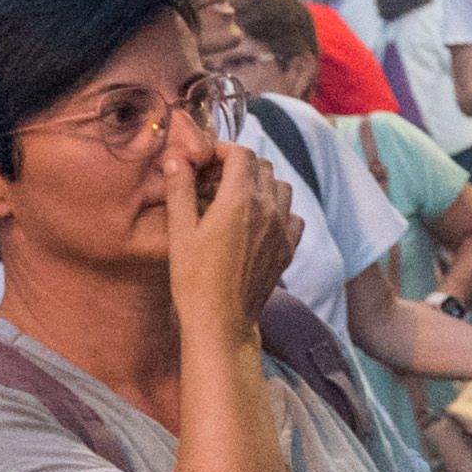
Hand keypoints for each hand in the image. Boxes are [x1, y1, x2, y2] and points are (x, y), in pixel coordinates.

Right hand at [166, 136, 298, 344]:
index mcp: (240, 200)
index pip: (241, 155)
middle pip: (263, 167)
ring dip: (261, 185)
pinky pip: (293, 215)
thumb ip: (180, 191)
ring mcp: (284, 229)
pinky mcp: (289, 247)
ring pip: (282, 188)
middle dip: (239, 166)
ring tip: (234, 199)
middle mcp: (269, 209)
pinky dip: (278, 210)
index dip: (223, 151)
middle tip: (214, 180)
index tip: (205, 161)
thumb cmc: (194, 278)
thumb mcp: (180, 232)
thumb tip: (177, 159)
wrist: (222, 320)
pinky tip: (257, 222)